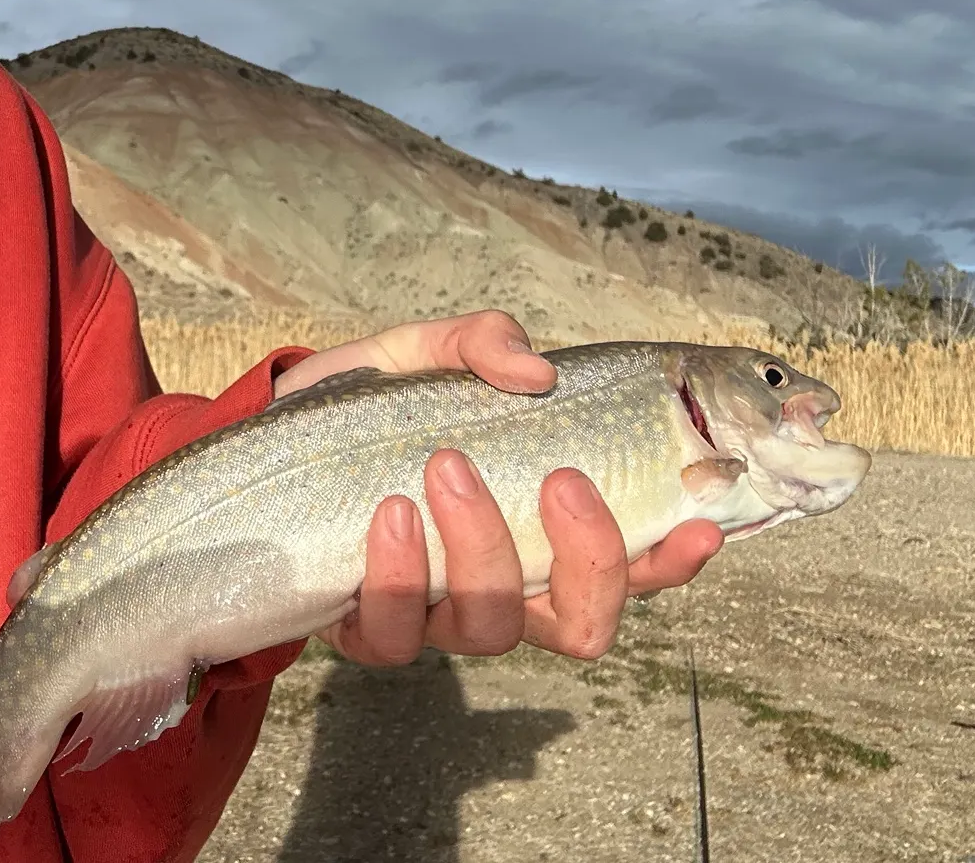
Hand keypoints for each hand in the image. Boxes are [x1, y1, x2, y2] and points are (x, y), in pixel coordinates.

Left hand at [279, 311, 722, 663]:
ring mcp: (436, 614)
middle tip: (559, 479)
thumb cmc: (375, 401)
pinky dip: (399, 572)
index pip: (631, 566)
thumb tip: (536, 372)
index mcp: (538, 527)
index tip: (700, 522)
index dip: (673, 560)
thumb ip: (483, 343)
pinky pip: (396, 632)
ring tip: (443, 465)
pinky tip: (388, 514)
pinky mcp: (366, 628)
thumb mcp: (428, 351)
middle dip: (588, 559)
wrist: (273, 431)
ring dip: (481, 546)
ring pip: (490, 627)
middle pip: (584, 625)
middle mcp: (503, 585)